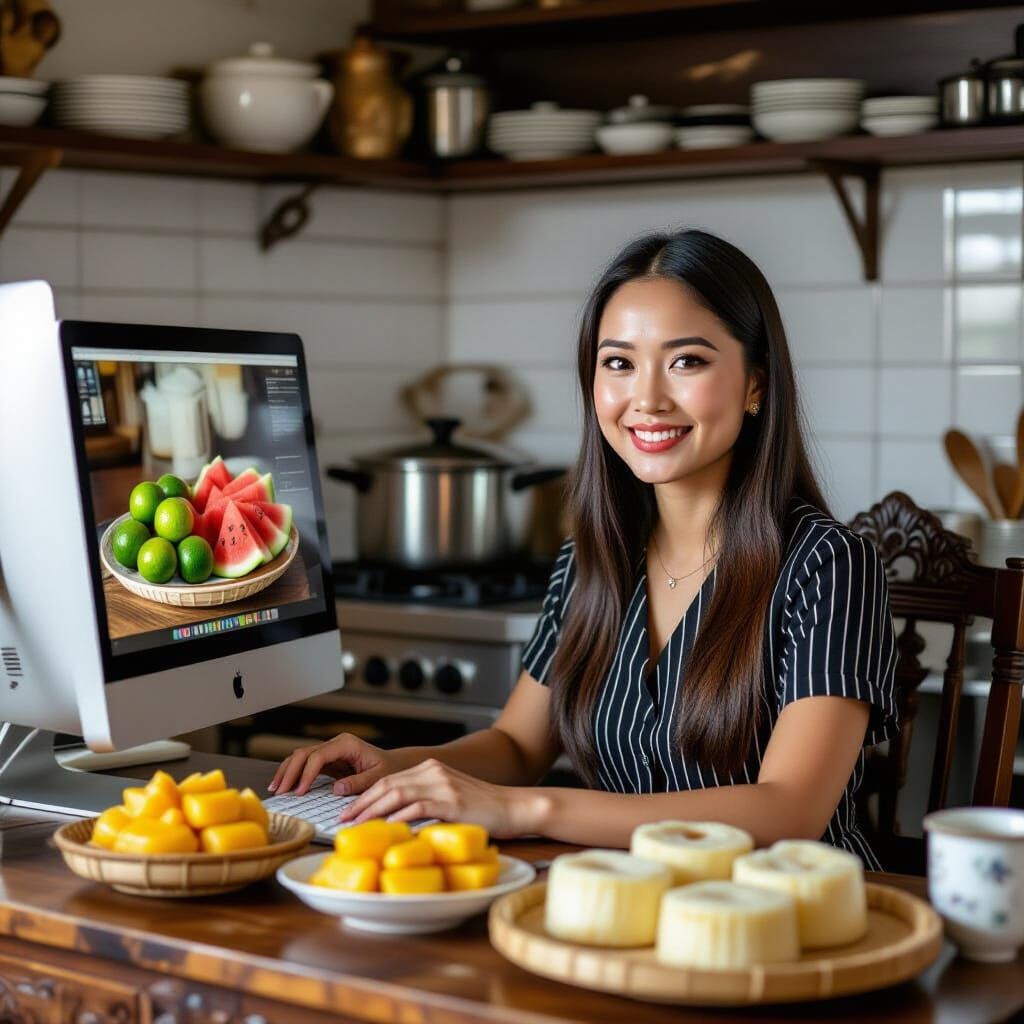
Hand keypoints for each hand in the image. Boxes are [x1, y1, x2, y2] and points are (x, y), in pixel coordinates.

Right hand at [268, 733, 403, 796]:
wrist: (394, 765)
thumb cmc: (389, 769)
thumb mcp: (379, 777)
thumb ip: (359, 782)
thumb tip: (336, 788)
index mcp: (347, 744)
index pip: (319, 756)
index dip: (307, 773)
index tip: (300, 791)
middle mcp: (336, 744)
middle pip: (304, 753)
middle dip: (290, 771)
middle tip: (281, 791)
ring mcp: (330, 751)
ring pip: (301, 756)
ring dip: (287, 771)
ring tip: (276, 789)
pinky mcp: (327, 761)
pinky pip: (306, 765)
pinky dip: (294, 774)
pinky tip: (285, 785)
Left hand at [339, 757, 538, 838]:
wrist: (514, 807)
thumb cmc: (483, 809)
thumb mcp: (450, 798)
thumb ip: (426, 802)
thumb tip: (396, 822)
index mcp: (431, 769)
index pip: (389, 780)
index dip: (365, 795)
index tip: (349, 811)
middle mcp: (433, 771)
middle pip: (387, 784)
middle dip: (361, 803)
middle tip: (344, 820)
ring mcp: (442, 784)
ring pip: (396, 793)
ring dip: (372, 811)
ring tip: (357, 826)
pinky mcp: (451, 801)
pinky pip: (417, 807)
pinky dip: (398, 817)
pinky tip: (386, 828)